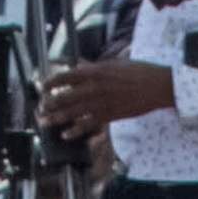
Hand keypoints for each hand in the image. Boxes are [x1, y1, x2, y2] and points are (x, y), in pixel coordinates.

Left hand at [39, 60, 178, 136]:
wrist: (157, 86)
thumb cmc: (139, 72)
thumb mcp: (115, 63)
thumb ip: (94, 66)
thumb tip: (79, 65)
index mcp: (95, 71)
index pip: (66, 76)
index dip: (52, 82)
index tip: (43, 86)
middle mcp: (94, 87)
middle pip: (65, 96)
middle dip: (50, 103)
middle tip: (40, 107)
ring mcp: (101, 103)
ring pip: (73, 112)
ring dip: (56, 118)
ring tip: (44, 122)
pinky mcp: (109, 116)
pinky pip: (88, 125)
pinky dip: (75, 130)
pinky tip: (65, 134)